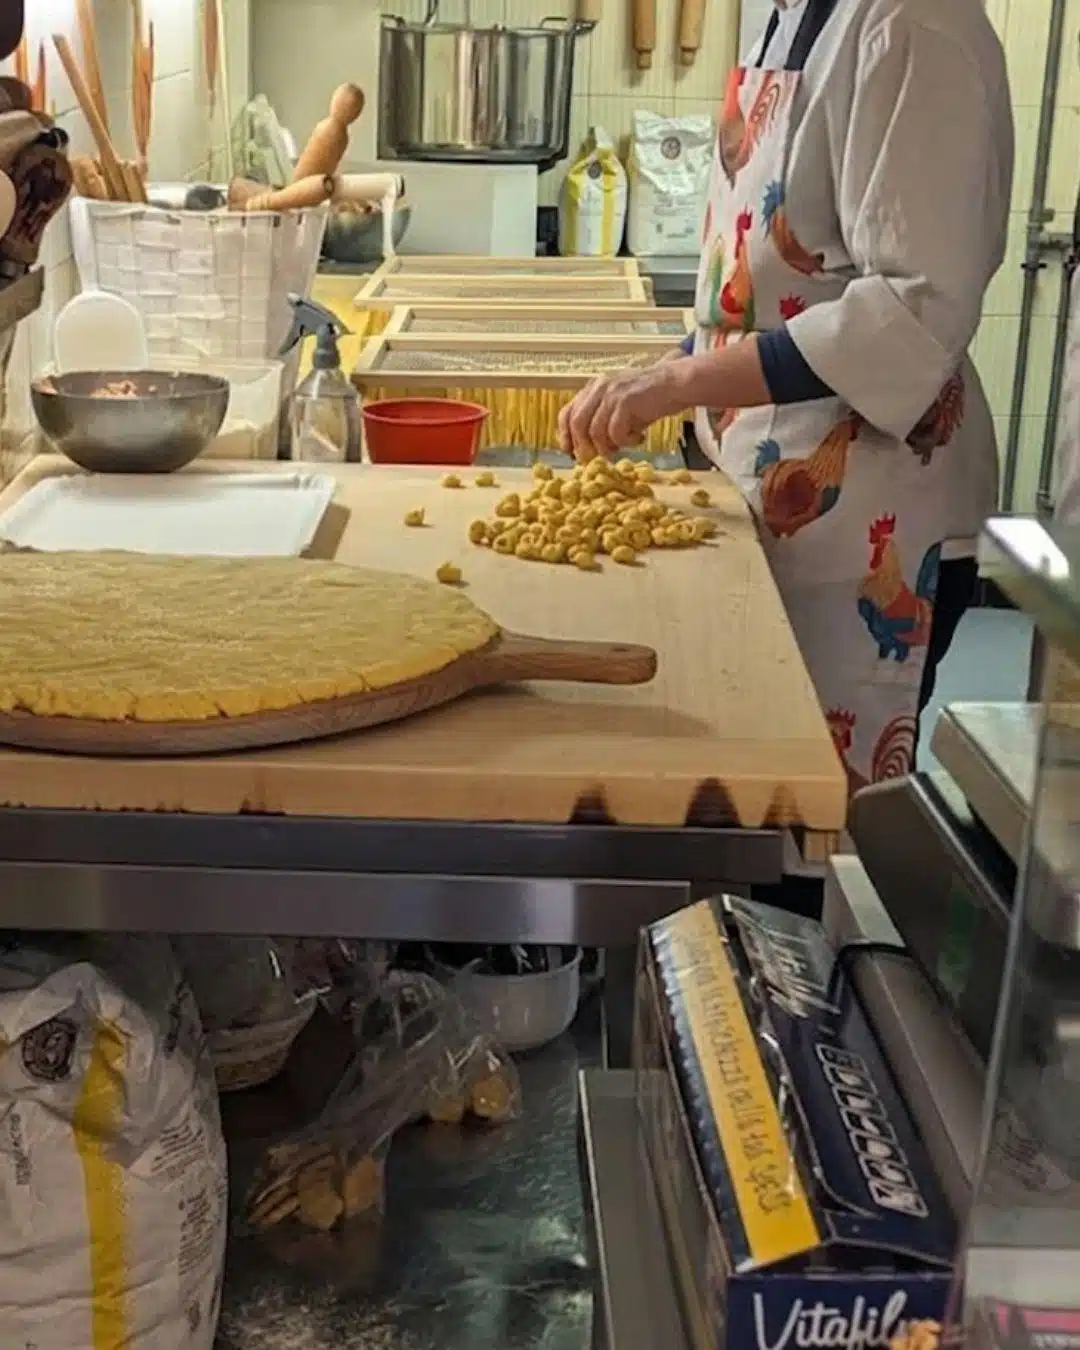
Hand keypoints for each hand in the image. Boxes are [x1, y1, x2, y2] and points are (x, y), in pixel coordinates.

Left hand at [557, 362, 684, 461]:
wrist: (675, 384)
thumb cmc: (648, 399)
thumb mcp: (619, 408)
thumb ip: (601, 422)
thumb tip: (588, 450)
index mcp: (593, 388)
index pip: (567, 413)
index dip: (565, 436)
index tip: (571, 453)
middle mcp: (599, 388)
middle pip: (577, 424)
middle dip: (584, 447)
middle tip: (598, 458)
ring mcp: (612, 393)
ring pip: (595, 431)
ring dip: (608, 446)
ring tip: (623, 447)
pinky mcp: (626, 401)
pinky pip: (616, 431)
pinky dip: (626, 441)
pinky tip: (639, 437)